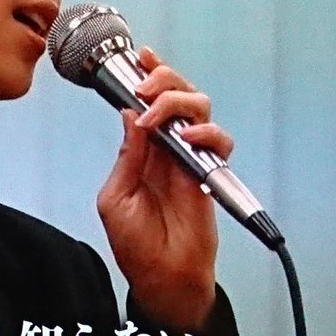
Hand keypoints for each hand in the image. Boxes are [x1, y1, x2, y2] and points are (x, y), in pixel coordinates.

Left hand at [96, 46, 234, 331]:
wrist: (161, 280)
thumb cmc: (137, 244)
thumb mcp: (116, 198)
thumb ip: (128, 157)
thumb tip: (131, 115)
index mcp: (142, 149)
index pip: (148, 100)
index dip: (147, 75)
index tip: (139, 55)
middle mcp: (168, 147)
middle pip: (178, 93)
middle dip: (164, 78)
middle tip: (146, 84)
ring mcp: (190, 158)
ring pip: (200, 109)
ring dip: (181, 101)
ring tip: (160, 114)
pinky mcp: (209, 174)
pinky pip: (219, 143)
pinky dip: (208, 133)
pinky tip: (190, 138)